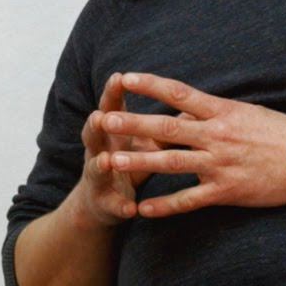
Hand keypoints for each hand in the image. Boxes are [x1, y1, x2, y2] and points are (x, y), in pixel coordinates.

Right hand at [67, 72, 165, 227]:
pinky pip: (113, 205)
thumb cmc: (130, 161)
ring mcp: (99, 178)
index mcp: (112, 133)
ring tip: (106, 160)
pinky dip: (120, 205)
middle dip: (97, 125)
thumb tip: (190, 102)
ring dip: (100, 164)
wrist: (103, 201)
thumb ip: (164, 125)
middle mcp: (99, 151)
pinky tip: (130, 208)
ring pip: (96, 168)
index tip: (119, 76)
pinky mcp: (105, 204)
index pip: (112, 108)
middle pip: (95, 134)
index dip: (113, 93)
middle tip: (100, 116)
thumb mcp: (145, 142)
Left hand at [102, 72, 285, 217]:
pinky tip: (143, 210)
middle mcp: (217, 135)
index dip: (151, 85)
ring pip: (172, 162)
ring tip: (110, 161)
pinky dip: (165, 206)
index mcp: (222, 111)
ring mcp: (220, 164)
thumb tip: (180, 111)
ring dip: (139, 162)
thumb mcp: (245, 112)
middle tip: (104, 119)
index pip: (179, 94)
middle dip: (133, 123)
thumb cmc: (279, 133)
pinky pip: (189, 200)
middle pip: (167, 127)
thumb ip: (212, 112)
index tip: (126, 78)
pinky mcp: (226, 191)